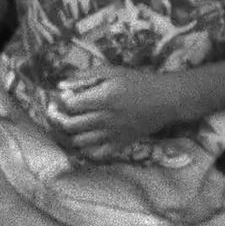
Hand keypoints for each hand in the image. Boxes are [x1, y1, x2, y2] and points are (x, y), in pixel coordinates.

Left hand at [50, 68, 178, 156]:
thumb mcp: (112, 71)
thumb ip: (85, 77)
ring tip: (70, 126)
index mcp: (103, 98)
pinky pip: (97, 154)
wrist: (166, 100)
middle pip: (70, 125)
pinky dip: (87, 150)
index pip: (69, 105)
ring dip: (70, 134)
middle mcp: (106, 118)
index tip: (61, 99)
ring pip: (80, 142)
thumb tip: (61, 85)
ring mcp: (113, 134)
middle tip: (58, 114)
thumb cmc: (137, 82)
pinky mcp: (121, 144)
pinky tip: (86, 139)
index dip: (60, 102)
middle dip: (59, 119)